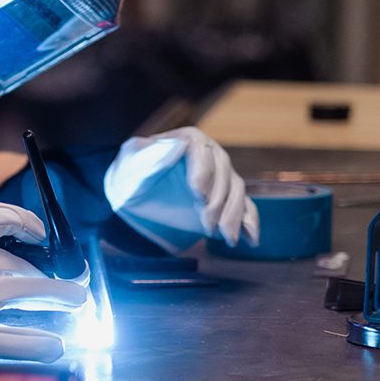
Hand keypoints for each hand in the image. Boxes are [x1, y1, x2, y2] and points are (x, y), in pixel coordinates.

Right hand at [0, 202, 88, 361]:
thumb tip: (0, 243)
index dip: (19, 220)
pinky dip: (29, 342)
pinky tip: (53, 345)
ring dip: (49, 296)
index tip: (38, 229)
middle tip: (66, 280)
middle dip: (42, 271)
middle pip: (8, 261)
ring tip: (74, 300)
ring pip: (11, 292)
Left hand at [103, 126, 258, 250]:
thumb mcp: (131, 164)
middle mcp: (209, 154)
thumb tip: (177, 144)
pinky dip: (250, 223)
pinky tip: (250, 240)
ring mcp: (219, 178)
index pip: (201, 148)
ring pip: (237, 191)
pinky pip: (246, 208)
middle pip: (224, 172)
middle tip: (205, 225)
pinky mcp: (224, 199)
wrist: (134, 200)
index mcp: (185, 139)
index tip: (198, 195)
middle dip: (217, 201)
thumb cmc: (129, 177)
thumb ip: (148, 154)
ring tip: (225, 238)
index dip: (203, 171)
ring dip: (233, 215)